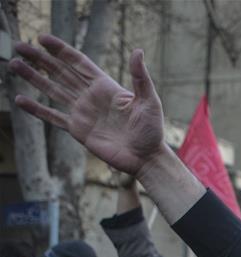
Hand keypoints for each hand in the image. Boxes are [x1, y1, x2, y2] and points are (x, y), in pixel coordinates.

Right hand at [10, 34, 165, 176]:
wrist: (146, 158)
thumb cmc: (152, 130)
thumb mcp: (149, 101)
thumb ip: (140, 77)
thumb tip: (138, 51)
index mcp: (106, 86)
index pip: (78, 63)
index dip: (61, 50)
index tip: (42, 38)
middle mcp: (91, 96)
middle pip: (61, 73)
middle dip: (40, 59)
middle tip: (19, 47)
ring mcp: (83, 113)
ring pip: (53, 91)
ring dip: (34, 78)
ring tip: (14, 65)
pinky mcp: (78, 130)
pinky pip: (54, 117)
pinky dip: (37, 109)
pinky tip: (20, 99)